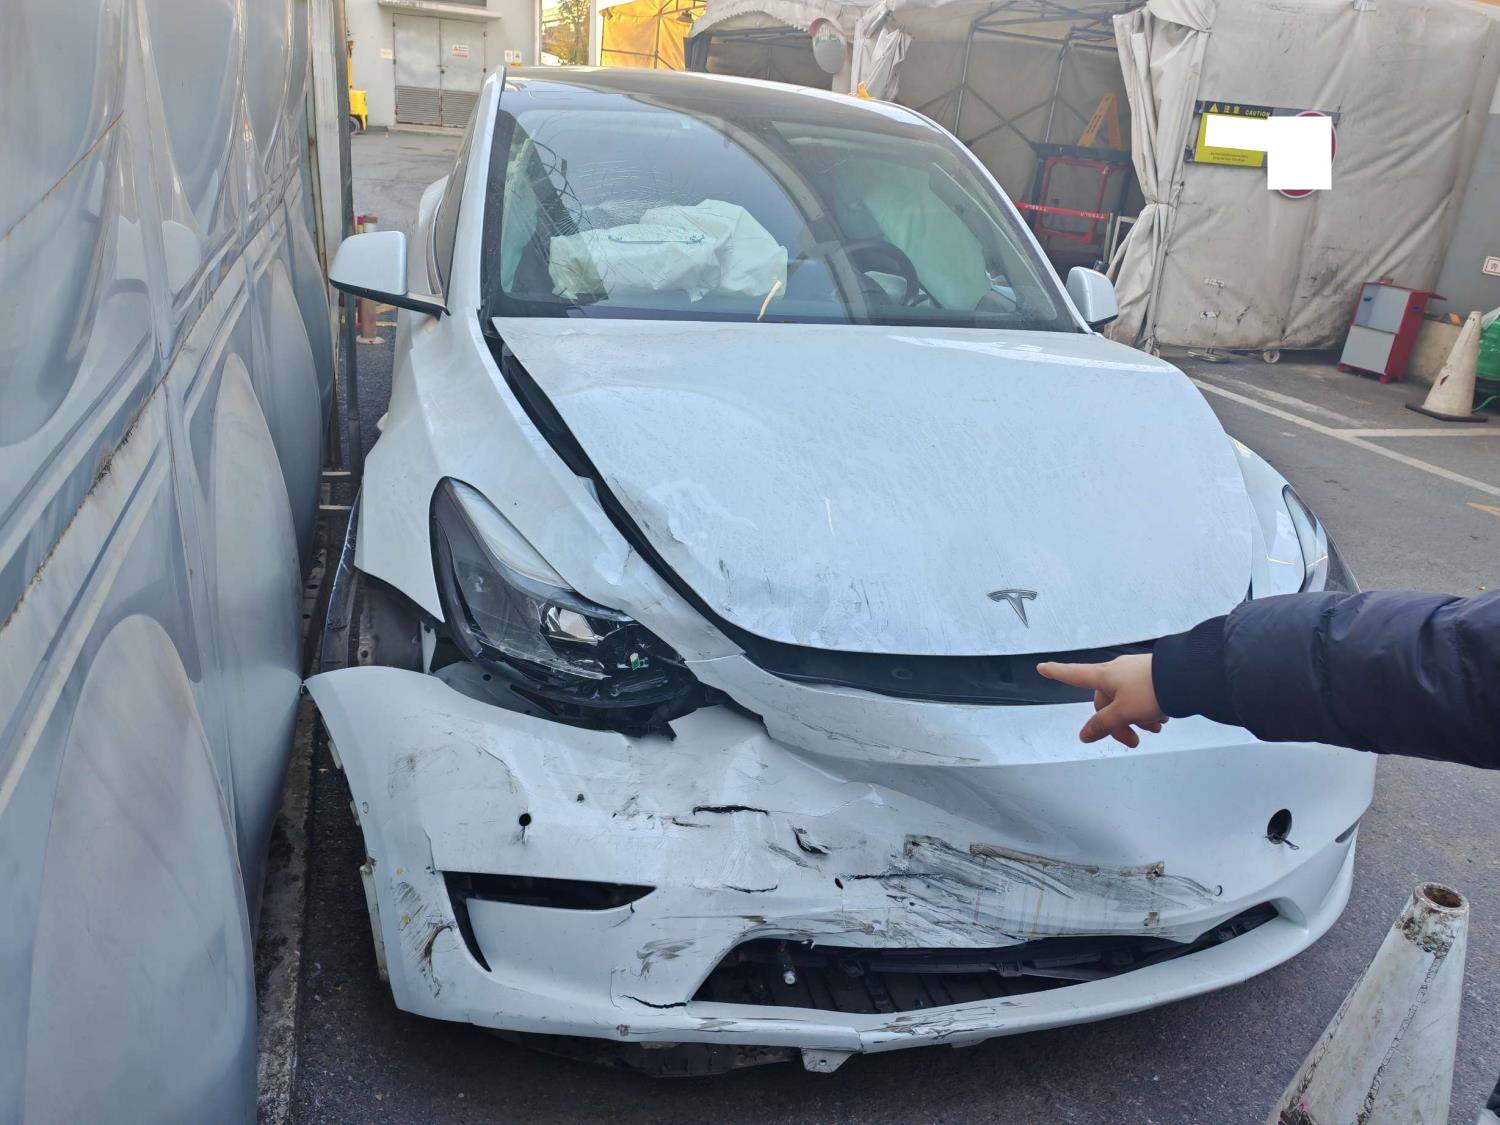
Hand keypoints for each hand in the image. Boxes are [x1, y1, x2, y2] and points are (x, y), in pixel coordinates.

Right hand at [1036, 654, 1166, 747]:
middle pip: (1105, 700)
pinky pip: (1142, 695)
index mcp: (1104, 676)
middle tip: (1133, 741)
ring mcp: (1135, 672)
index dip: (1057, 673)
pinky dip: (1147, 709)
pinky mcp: (1152, 675)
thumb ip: (1103, 725)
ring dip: (1136, 718)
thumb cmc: (1152, 689)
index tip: (1042, 667)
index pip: (1073, 675)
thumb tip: (1084, 735)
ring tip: (1154, 729)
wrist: (1187, 675)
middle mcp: (1117, 672)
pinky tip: (1162, 718)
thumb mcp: (1124, 712)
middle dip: (1117, 723)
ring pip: (1126, 700)